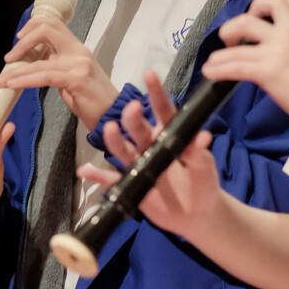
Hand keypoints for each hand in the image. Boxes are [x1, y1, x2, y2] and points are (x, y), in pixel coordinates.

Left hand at [0, 16, 118, 130]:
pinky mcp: (77, 80)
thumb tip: (33, 64)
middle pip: (46, 29)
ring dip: (15, 71)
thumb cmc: (92, 101)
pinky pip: (45, 76)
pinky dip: (25, 80)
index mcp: (77, 48)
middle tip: (8, 58)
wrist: (112, 116)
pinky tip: (12, 85)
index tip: (17, 40)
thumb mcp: (73, 77)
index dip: (32, 26)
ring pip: (40, 61)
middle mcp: (78, 51)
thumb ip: (56, 66)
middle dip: (22, 42)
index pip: (53, 24)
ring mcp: (79, 64)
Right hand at [78, 70, 221, 240]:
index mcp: (170, 136)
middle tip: (132, 108)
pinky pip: (112, 181)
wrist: (196, 213)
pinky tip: (84, 171)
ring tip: (109, 130)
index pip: (163, 111)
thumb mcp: (204, 167)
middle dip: (133, 118)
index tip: (149, 74)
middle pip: (139, 129)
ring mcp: (139, 165)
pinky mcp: (131, 185)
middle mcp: (151, 146)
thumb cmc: (203, 182)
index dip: (156, 93)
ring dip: (114, 140)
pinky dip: (98, 177)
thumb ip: (200, 153)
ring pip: (123, 150)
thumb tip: (204, 136)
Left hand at [201, 0, 288, 126]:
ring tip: (211, 64)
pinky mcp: (267, 72)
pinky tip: (211, 73)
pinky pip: (235, 68)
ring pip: (235, 48)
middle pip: (246, 20)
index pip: (273, 3)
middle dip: (230, 29)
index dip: (255, 7)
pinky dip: (219, 70)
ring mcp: (274, 52)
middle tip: (228, 41)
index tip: (250, 18)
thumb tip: (270, 49)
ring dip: (218, 56)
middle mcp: (284, 34)